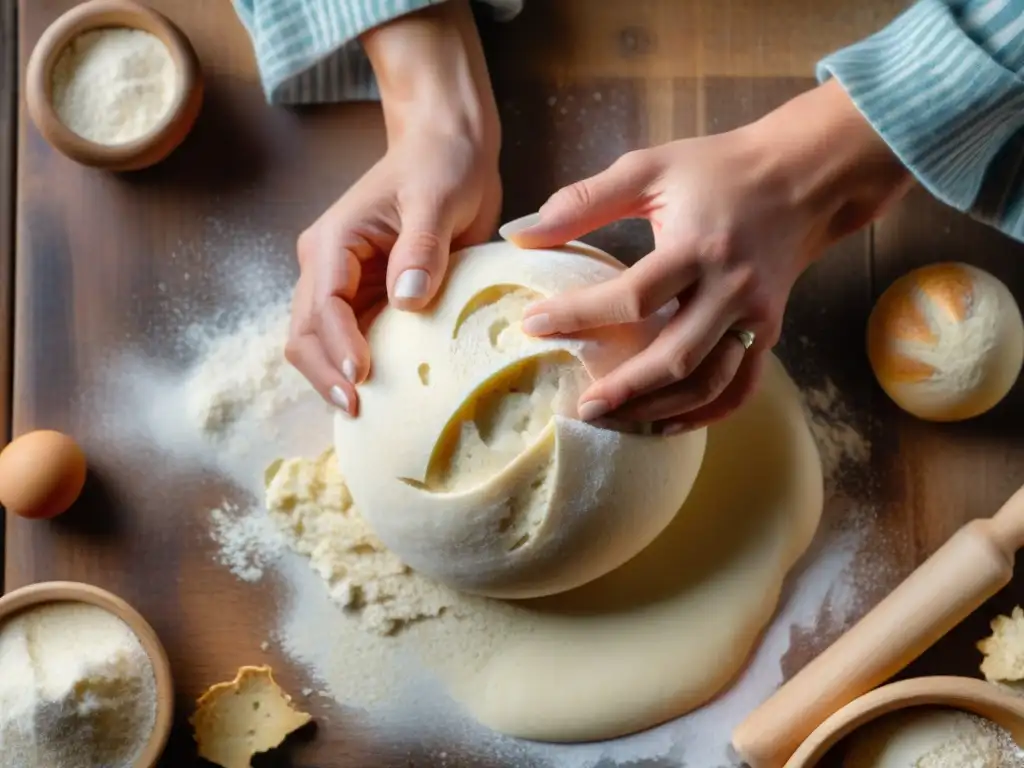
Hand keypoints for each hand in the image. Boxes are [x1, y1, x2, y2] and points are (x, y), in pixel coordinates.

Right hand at [287, 1, 500, 415]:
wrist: (448, 149)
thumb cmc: (442, 164)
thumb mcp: (437, 199)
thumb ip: (422, 248)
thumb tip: (406, 301)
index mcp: (334, 242)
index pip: (323, 305)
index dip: (338, 345)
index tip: (360, 378)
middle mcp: (327, 267)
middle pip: (306, 333)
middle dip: (326, 373)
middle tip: (359, 409)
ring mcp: (343, 286)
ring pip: (321, 344)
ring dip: (336, 377)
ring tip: (368, 413)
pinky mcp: (367, 298)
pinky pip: (352, 342)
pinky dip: (358, 369)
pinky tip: (381, 395)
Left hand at [507, 79, 910, 432]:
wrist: (802, 177)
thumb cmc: (717, 170)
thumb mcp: (649, 169)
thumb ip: (584, 200)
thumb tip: (519, 233)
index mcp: (698, 247)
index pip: (633, 296)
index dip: (579, 315)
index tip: (533, 325)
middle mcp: (731, 290)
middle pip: (673, 356)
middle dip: (624, 387)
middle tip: (580, 406)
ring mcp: (755, 318)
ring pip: (707, 383)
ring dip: (659, 408)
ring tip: (614, 421)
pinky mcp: (767, 333)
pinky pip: (740, 388)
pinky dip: (705, 413)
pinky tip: (666, 425)